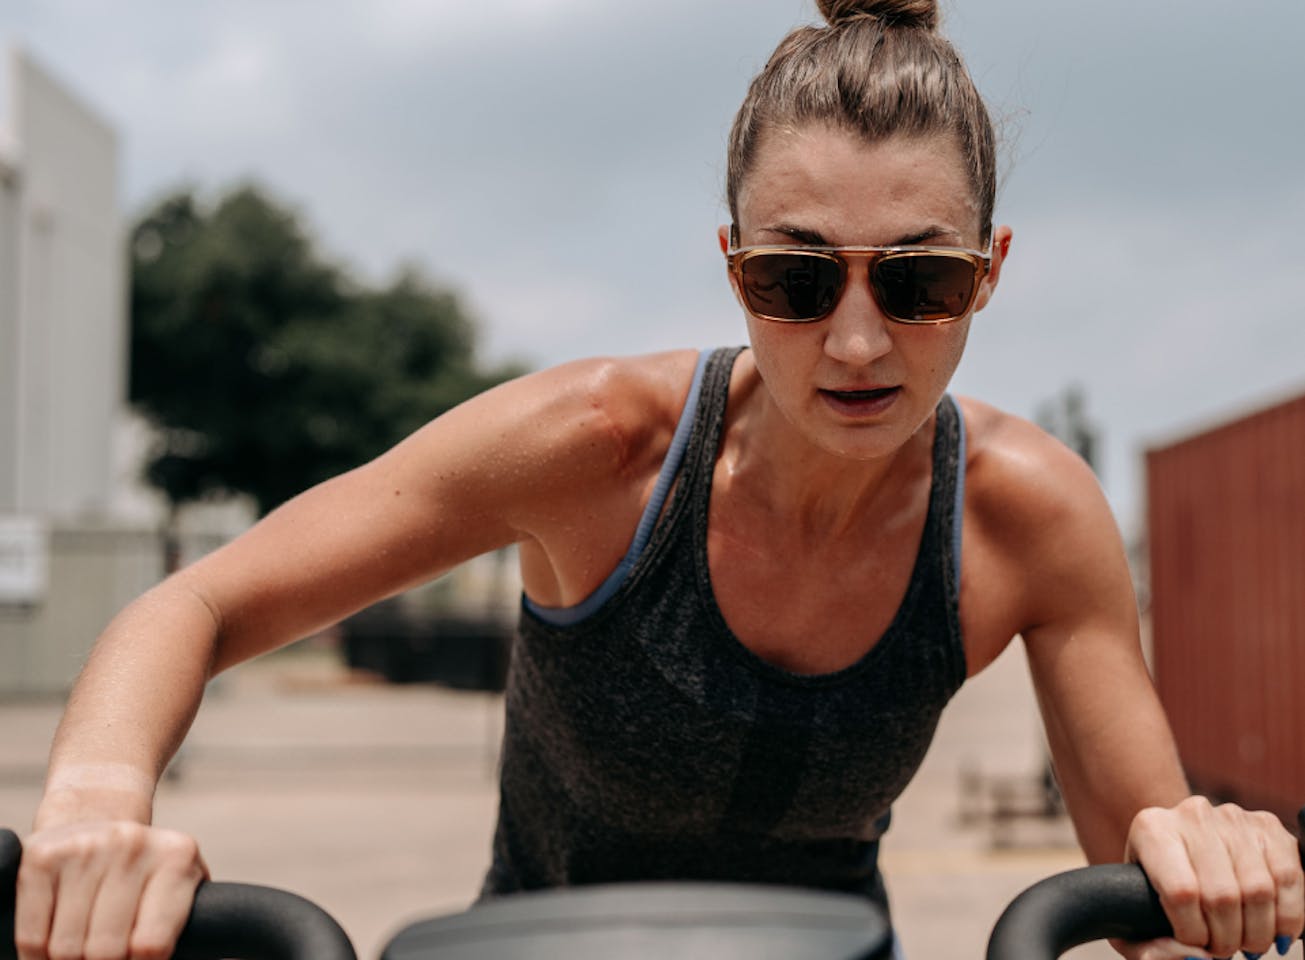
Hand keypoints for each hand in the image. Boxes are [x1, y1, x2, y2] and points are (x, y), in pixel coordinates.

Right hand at [15, 821, 207, 959]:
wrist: (96, 817)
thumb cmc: (144, 874)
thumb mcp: (179, 888)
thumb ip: (196, 926)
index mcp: (178, 857)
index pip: (152, 945)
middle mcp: (133, 844)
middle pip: (105, 951)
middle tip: (106, 957)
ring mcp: (86, 847)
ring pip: (65, 949)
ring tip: (82, 951)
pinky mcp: (42, 858)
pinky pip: (32, 937)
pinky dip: (36, 957)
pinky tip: (52, 946)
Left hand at [1116, 797, 1303, 959]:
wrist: (1179, 846)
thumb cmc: (1153, 889)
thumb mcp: (1135, 920)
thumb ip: (1149, 949)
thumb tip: (1194, 958)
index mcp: (1152, 830)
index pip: (1181, 891)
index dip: (1194, 932)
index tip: (1195, 944)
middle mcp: (1192, 816)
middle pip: (1223, 895)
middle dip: (1228, 938)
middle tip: (1223, 949)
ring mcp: (1233, 817)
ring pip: (1259, 889)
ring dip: (1259, 931)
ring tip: (1246, 942)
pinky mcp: (1267, 825)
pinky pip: (1289, 877)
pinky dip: (1289, 915)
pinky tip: (1275, 930)